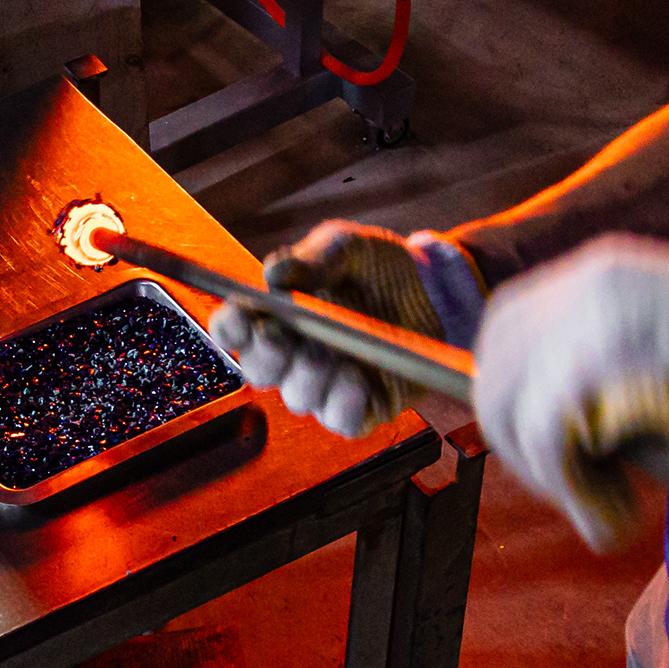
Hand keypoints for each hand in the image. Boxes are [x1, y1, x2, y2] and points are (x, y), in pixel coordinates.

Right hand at [207, 221, 463, 438]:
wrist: (438, 290)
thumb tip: (273, 273)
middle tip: (280, 336)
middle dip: (266, 355)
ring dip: (308, 377)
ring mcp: (328, 384)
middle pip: (260, 370)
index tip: (240, 314)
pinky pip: (342, 420)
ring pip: (299, 398)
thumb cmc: (382, 267)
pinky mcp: (365, 407)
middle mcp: (296, 355)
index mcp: (280, 316)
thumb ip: (313, 258)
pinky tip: (356, 378)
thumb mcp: (347, 247)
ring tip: (329, 354)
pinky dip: (343, 403)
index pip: (236, 329)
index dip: (230, 326)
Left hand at [470, 237, 668, 546]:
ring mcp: (589, 319)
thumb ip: (612, 365)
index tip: (549, 447)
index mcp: (606, 269)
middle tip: (579, 488)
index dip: (515, 392)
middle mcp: (588, 281)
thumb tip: (561, 422)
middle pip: (496, 366)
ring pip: (511, 410)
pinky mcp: (598, 366)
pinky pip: (546, 444)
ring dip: (552, 476)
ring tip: (613, 507)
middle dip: (519, 440)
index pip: (509, 325)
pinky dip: (574, 494)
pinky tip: (619, 517)